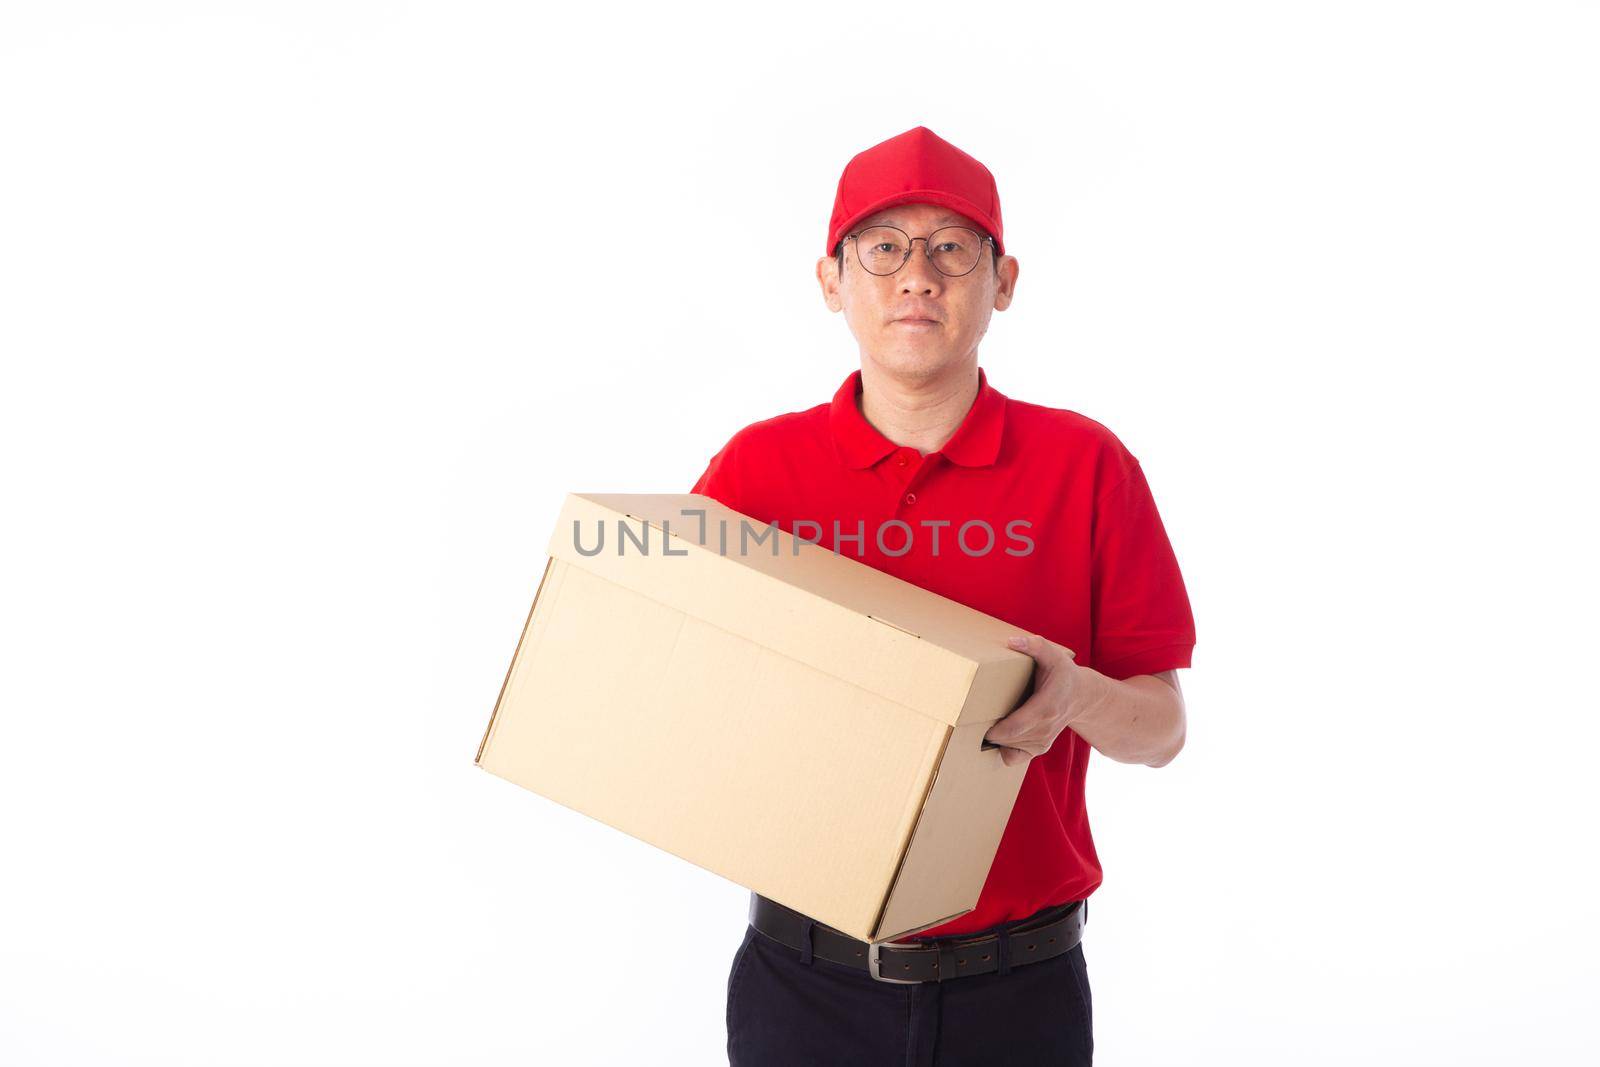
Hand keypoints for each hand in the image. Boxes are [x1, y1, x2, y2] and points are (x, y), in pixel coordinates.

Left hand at [984, 633, 1082, 766]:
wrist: (1081, 696)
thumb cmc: (1063, 673)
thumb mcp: (1052, 654)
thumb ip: (1035, 646)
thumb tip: (1013, 641)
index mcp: (1046, 706)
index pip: (1017, 726)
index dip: (996, 730)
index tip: (980, 722)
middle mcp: (1045, 728)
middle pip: (1010, 738)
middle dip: (990, 732)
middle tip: (973, 719)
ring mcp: (1043, 741)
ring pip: (1010, 748)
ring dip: (995, 738)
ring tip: (984, 721)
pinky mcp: (1039, 748)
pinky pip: (1014, 757)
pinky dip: (1003, 749)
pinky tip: (999, 734)